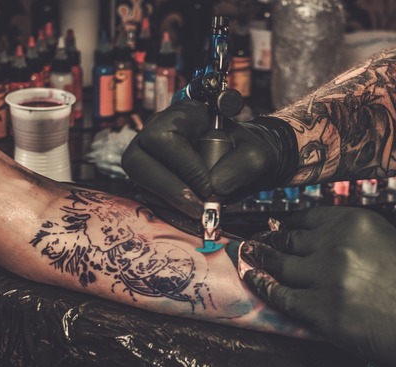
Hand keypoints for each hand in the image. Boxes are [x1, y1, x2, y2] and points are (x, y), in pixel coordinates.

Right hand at [121, 100, 297, 216]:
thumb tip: (215, 189)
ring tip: (201, 218)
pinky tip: (194, 222)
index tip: (209, 187)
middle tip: (198, 209)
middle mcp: (157, 133)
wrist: (244, 166)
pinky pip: (151, 201)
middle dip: (168, 190)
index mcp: (182, 115)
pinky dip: (172, 215)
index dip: (183, 166)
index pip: (163, 138)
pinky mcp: (152, 182)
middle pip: (138, 162)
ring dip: (171, 207)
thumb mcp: (257, 155)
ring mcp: (150, 158)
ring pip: (142, 185)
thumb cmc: (249, 154)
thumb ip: (242, 167)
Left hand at [241, 207, 395, 366]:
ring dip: (260, 258)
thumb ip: (355, 240)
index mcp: (357, 221)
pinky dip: (264, 288)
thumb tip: (322, 245)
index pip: (309, 216)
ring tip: (247, 253)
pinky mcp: (322, 312)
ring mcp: (326, 277)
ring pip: (281, 265)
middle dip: (270, 239)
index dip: (288, 221)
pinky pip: (282, 297)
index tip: (275, 223)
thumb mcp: (390, 244)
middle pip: (290, 238)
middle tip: (254, 240)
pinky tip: (253, 280)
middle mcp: (337, 243)